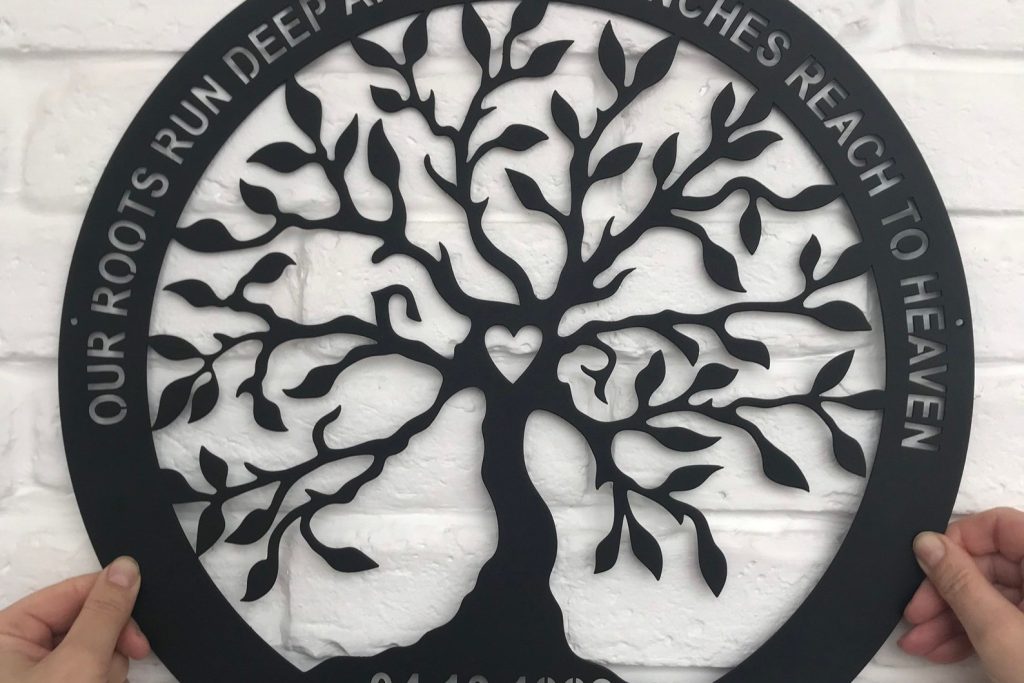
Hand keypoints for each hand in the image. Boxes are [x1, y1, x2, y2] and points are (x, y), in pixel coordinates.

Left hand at [0, 558, 150, 682]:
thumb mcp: (80, 662)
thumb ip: (104, 613)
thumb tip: (126, 568)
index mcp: (7, 633)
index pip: (71, 592)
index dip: (110, 598)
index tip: (139, 611)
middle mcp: (21, 650)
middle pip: (87, 619)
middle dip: (112, 640)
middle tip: (134, 653)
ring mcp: (41, 673)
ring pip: (96, 646)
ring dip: (110, 665)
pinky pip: (96, 667)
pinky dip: (107, 677)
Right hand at [900, 508, 1023, 682]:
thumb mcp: (1000, 633)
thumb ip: (960, 583)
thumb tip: (929, 545)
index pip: (999, 527)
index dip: (957, 544)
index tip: (924, 567)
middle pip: (990, 565)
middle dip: (945, 592)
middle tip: (915, 614)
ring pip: (991, 595)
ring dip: (949, 617)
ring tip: (919, 641)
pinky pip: (1001, 620)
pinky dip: (969, 633)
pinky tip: (941, 649)